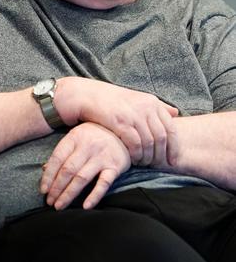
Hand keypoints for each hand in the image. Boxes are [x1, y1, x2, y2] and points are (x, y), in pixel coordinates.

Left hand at [40, 123, 129, 209]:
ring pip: (82, 178)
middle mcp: (87, 147)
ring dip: (69, 194)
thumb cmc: (93, 136)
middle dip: (57, 188)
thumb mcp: (76, 138)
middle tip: (50, 202)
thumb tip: (44, 169)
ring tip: (60, 206)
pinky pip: (103, 183)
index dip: (48, 176)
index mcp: (74, 138)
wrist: (122, 130)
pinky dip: (94, 195)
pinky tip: (85, 206)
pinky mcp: (115, 167)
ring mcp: (101, 157)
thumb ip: (62, 153)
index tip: (43, 190)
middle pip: (68, 170)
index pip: (57, 159)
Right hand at [57, 77, 178, 166]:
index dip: (174, 147)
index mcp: (152, 102)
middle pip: (161, 137)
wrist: (86, 96)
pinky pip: (135, 144)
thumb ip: (156, 106)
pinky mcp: (120, 122)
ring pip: (149, 143)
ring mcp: (133, 114)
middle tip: (157, 166)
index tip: (173, 160)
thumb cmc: (111, 100)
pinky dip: (136, 155)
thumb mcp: (136, 99)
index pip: (171, 128)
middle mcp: (146, 107)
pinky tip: (132, 160)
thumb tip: (176, 113)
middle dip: (161, 155)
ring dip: (147, 157)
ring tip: (143, 164)